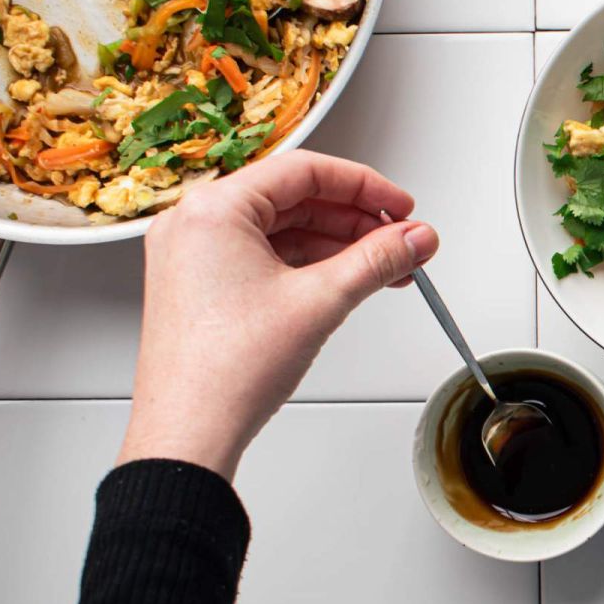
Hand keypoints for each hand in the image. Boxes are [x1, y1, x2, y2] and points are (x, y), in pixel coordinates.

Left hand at [116, 151, 439, 479]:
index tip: (400, 207)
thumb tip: (414, 239)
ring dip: (337, 245)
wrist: (188, 433)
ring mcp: (195, 256)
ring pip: (282, 231)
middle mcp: (196, 225)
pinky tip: (347, 282)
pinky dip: (309, 266)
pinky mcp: (202, 286)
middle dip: (355, 221)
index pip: (304, 171)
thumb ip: (377, 261)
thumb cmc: (225, 372)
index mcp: (213, 210)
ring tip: (385, 267)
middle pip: (294, 199)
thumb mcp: (320, 302)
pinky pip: (265, 258)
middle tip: (401, 240)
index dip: (364, 186)